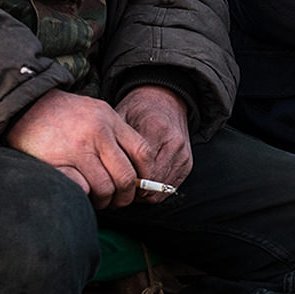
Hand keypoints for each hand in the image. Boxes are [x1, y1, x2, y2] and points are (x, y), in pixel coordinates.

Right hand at [6, 89, 155, 208]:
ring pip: (105, 188)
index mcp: (109, 120)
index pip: (142, 153)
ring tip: (97, 199)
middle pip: (125, 177)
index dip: (146, 176)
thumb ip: (117, 134)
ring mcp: (76, 149)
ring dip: (104, 201)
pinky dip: (84, 196)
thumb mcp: (96, 112)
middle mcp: (96, 134)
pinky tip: (81, 192)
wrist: (26, 104)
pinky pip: (81, 189)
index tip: (142, 188)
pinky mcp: (56, 163)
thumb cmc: (64, 114)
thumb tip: (138, 171)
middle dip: (125, 196)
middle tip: (118, 200)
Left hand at [114, 84, 193, 198]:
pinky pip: (170, 187)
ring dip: (146, 192)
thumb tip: (106, 172)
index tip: (113, 181)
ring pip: (162, 189)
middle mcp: (174, 142)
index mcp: (156, 128)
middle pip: (152, 182)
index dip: (124, 180)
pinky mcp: (187, 163)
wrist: (165, 100)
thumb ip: (115, 143)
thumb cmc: (138, 110)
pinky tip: (144, 181)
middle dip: (135, 189)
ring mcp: (183, 154)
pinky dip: (156, 190)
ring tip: (131, 184)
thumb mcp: (120, 118)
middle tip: (120, 187)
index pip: (140, 168)